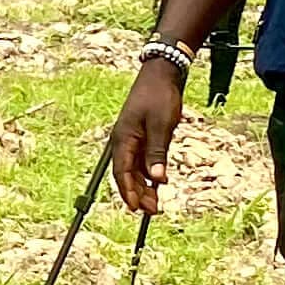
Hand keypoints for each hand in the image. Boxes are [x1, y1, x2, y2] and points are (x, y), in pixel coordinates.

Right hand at [110, 61, 186, 215]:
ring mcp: (132, 139)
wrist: (162, 74)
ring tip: (155, 202)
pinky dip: (148, 173)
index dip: (128, 192)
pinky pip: (141, 161)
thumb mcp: (161, 125)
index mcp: (123, 139)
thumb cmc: (159, 97)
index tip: (136, 208)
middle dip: (138, 194)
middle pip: (126, 175)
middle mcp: (123, 142)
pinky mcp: (142, 137)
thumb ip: (157, 152)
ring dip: (143, 186)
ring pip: (134, 170)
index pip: (122, 172)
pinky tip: (157, 182)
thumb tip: (157, 178)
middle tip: (152, 210)